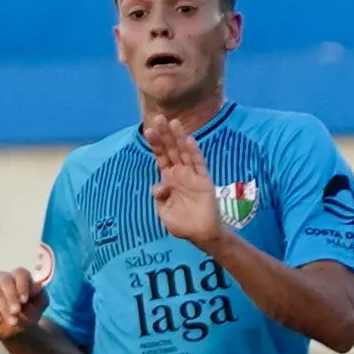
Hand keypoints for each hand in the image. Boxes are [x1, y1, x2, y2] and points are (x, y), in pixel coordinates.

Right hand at [0, 262, 49, 341]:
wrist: (16, 330)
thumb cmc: (28, 313)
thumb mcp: (39, 304)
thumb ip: (40, 294)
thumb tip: (35, 287)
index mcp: (20, 278)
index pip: (20, 273)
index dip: (22, 285)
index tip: (24, 300)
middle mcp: (4, 279)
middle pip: (5, 280)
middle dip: (11, 296)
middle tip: (16, 311)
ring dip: (3, 306)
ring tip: (12, 321)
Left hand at [143, 113, 229, 252]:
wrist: (201, 235)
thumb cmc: (182, 224)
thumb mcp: (164, 212)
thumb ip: (160, 197)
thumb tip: (160, 186)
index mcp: (168, 179)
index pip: (161, 157)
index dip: (155, 144)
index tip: (148, 130)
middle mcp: (180, 174)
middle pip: (171, 150)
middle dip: (165, 135)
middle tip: (158, 118)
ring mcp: (192, 176)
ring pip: (184, 153)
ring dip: (179, 138)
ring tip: (174, 122)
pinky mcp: (204, 181)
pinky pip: (198, 164)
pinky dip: (194, 152)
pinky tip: (189, 140)